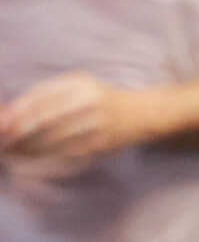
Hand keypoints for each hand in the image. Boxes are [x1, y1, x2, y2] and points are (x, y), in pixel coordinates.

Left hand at [0, 72, 163, 158]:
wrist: (142, 113)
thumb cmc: (101, 98)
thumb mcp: (76, 86)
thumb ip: (44, 94)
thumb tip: (8, 111)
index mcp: (80, 84)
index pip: (40, 98)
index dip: (18, 113)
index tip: (3, 125)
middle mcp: (90, 101)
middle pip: (45, 120)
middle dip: (20, 133)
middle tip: (4, 143)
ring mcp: (97, 124)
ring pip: (54, 139)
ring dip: (30, 148)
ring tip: (14, 152)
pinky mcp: (102, 143)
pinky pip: (67, 152)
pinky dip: (47, 157)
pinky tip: (35, 158)